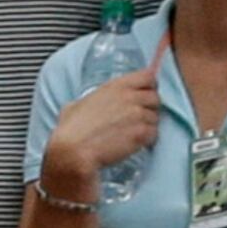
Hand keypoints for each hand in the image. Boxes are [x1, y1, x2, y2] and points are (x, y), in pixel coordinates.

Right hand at [38, 66, 161, 203]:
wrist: (74, 151)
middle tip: (140, 119)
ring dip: (148, 126)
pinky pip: (154, 134)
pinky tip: (135, 144)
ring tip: (134, 134)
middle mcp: (130, 97)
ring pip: (156, 117)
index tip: (144, 94)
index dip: (149, 86)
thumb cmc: (71, 130)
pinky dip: (148, 140)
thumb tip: (85, 104)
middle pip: (156, 97)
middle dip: (150, 108)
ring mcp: (138, 115)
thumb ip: (89, 100)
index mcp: (116, 86)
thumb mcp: (76, 105)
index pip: (148, 76)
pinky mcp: (141, 134)